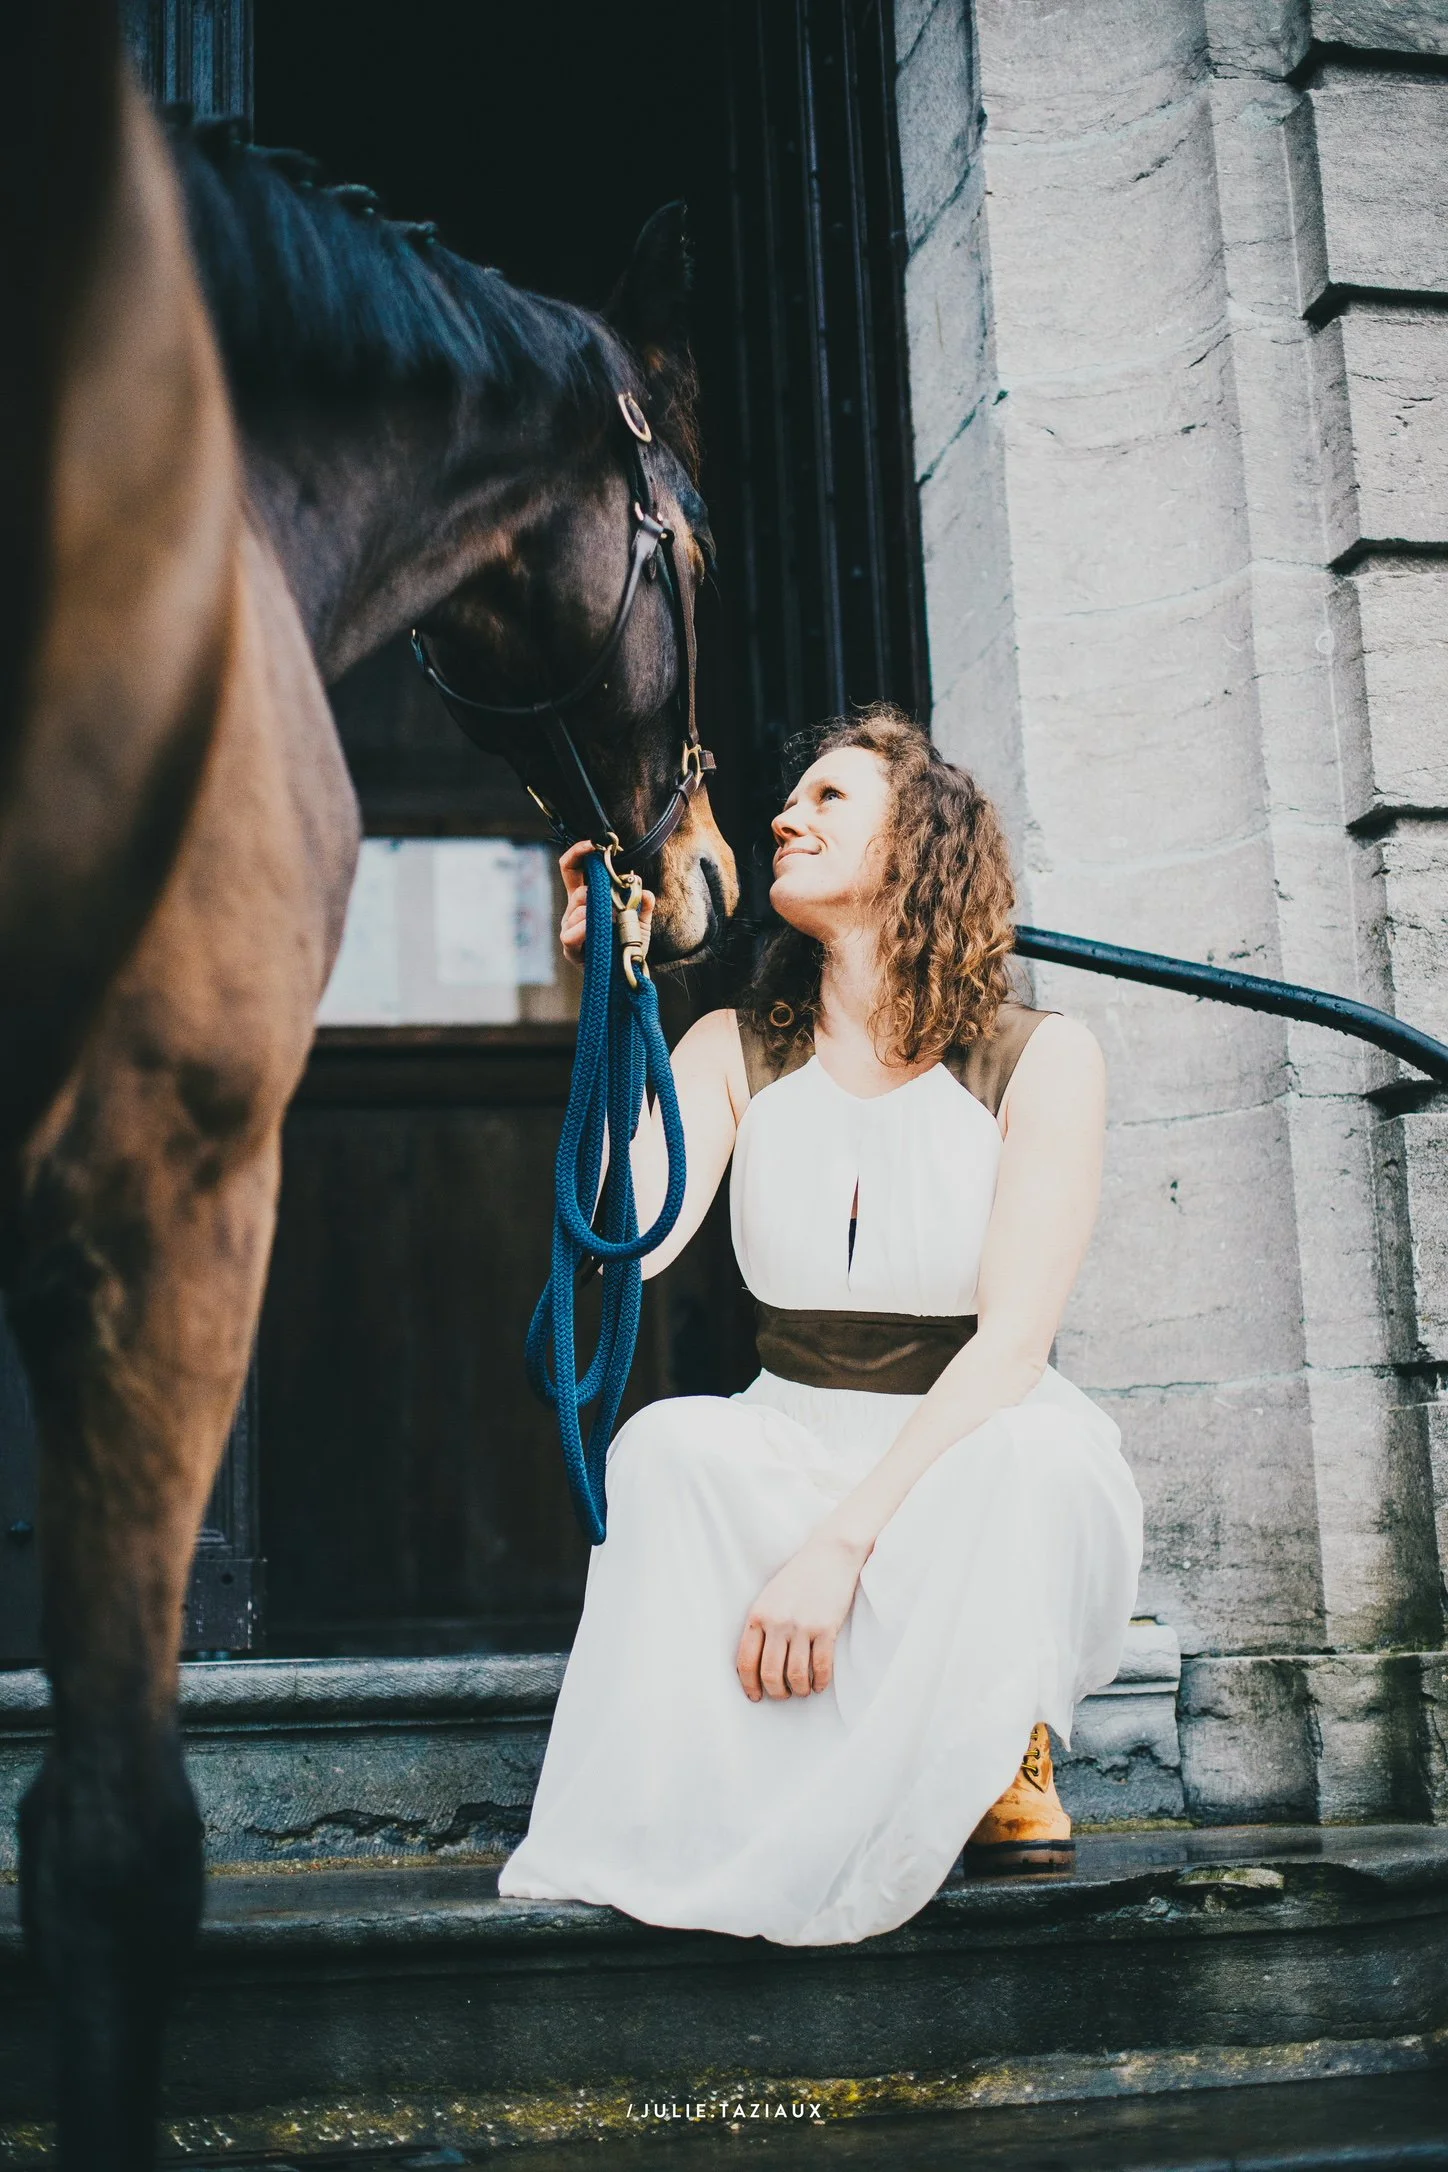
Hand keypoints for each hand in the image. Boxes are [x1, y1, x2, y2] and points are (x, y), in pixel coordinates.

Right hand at [558, 840, 653, 966]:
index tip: (592, 844)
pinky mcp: (569, 947)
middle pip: (578, 891)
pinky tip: (594, 931)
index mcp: (586, 898)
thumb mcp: (641, 923)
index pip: (572, 868)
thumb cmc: (628, 946)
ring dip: (594, 914)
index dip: (578, 853)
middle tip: (614, 904)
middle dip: (596, 893)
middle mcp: (574, 911)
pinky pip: (571, 933)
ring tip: (609, 926)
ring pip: (577, 909)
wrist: (627, 975)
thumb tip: (645, 892)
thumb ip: (643, 905)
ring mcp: (570, 928)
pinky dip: (583, 930)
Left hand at [735, 1531, 871, 1700]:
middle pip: (770, 1673)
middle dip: (776, 1692)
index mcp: (758, 1615)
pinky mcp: (826, 1628)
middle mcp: (777, 1622)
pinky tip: (820, 1684)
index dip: (750, 1685)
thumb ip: (761, 1626)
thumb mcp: (769, 1598)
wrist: (829, 1555)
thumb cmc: (798, 1578)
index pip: (746, 1661)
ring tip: (802, 1690)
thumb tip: (756, 1664)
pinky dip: (820, 1682)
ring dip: (799, 1690)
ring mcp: (802, 1626)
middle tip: (782, 1694)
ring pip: (796, 1675)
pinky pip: (821, 1667)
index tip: (755, 1696)